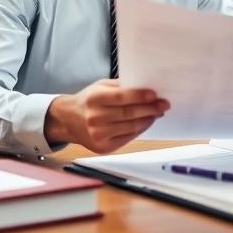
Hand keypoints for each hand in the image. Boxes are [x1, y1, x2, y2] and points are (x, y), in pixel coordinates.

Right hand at [44, 79, 169, 153]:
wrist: (68, 121)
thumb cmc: (88, 101)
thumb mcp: (100, 86)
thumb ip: (120, 85)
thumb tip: (145, 85)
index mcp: (94, 99)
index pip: (121, 98)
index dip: (140, 96)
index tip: (155, 95)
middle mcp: (95, 118)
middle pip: (129, 114)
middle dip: (150, 109)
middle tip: (164, 104)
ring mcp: (98, 135)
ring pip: (131, 127)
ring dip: (148, 119)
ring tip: (158, 113)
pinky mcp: (103, 147)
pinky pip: (128, 138)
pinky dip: (140, 130)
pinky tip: (146, 122)